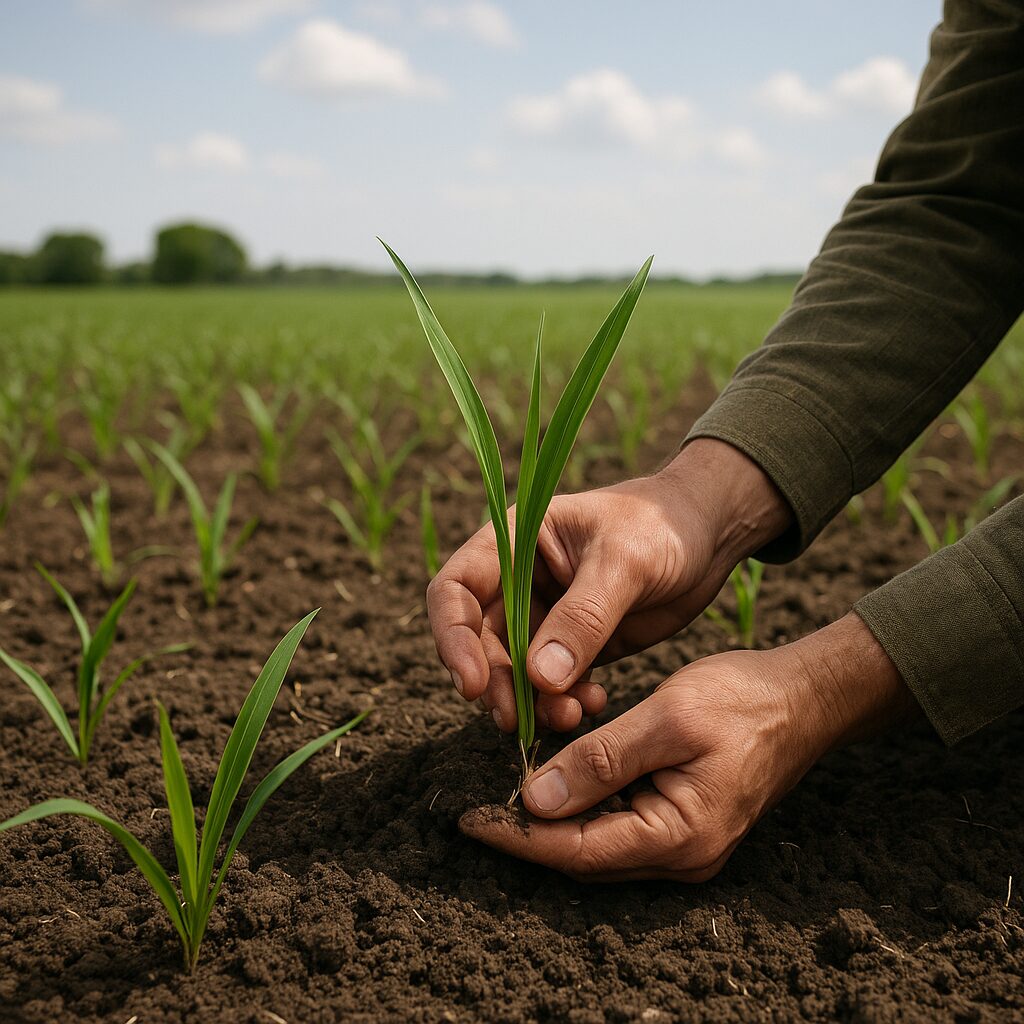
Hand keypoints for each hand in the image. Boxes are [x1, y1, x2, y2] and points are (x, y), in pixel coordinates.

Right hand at [427, 438, 791, 732]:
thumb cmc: (663, 526)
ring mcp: (545, 613)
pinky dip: (563, 700)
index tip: (473, 683)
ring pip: (514, 669)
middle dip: (496, 682)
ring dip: (530, 699)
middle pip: (479, 640)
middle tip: (518, 719)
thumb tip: (538, 678)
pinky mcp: (574, 644)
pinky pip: (551, 682)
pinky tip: (592, 703)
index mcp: (514, 540)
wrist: (709, 535)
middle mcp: (518, 579)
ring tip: (567, 716)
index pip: (455, 589)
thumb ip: (582, 617)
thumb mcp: (625, 562)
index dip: (452, 637)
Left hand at [461, 613, 919, 880]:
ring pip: (599, 844)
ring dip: (553, 820)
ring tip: (504, 790)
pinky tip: (557, 779)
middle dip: (528, 832)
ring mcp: (686, 843)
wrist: (802, 699)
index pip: (578, 851)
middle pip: (584, 856)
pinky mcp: (684, 821)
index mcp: (680, 835)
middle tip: (476, 803)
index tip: (468, 818)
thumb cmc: (742, 702)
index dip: (518, 837)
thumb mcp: (667, 718)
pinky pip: (620, 825)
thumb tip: (537, 798)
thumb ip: (602, 759)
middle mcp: (682, 854)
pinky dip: (584, 806)